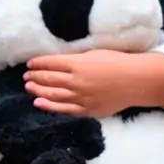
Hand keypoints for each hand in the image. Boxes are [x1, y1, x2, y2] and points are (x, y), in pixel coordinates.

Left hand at [25, 49, 163, 118]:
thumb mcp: (95, 54)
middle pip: (48, 79)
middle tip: (27, 75)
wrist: (136, 81)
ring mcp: (80, 97)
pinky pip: (64, 109)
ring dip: (38, 90)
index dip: (38, 63)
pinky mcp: (86, 109)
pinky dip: (49, 106)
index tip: (30, 63)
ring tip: (29, 87)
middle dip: (35, 76)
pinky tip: (39, 103)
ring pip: (52, 94)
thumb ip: (76, 59)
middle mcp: (76, 81)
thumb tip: (59, 62)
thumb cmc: (118, 63)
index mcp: (78, 64)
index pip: (50, 63)